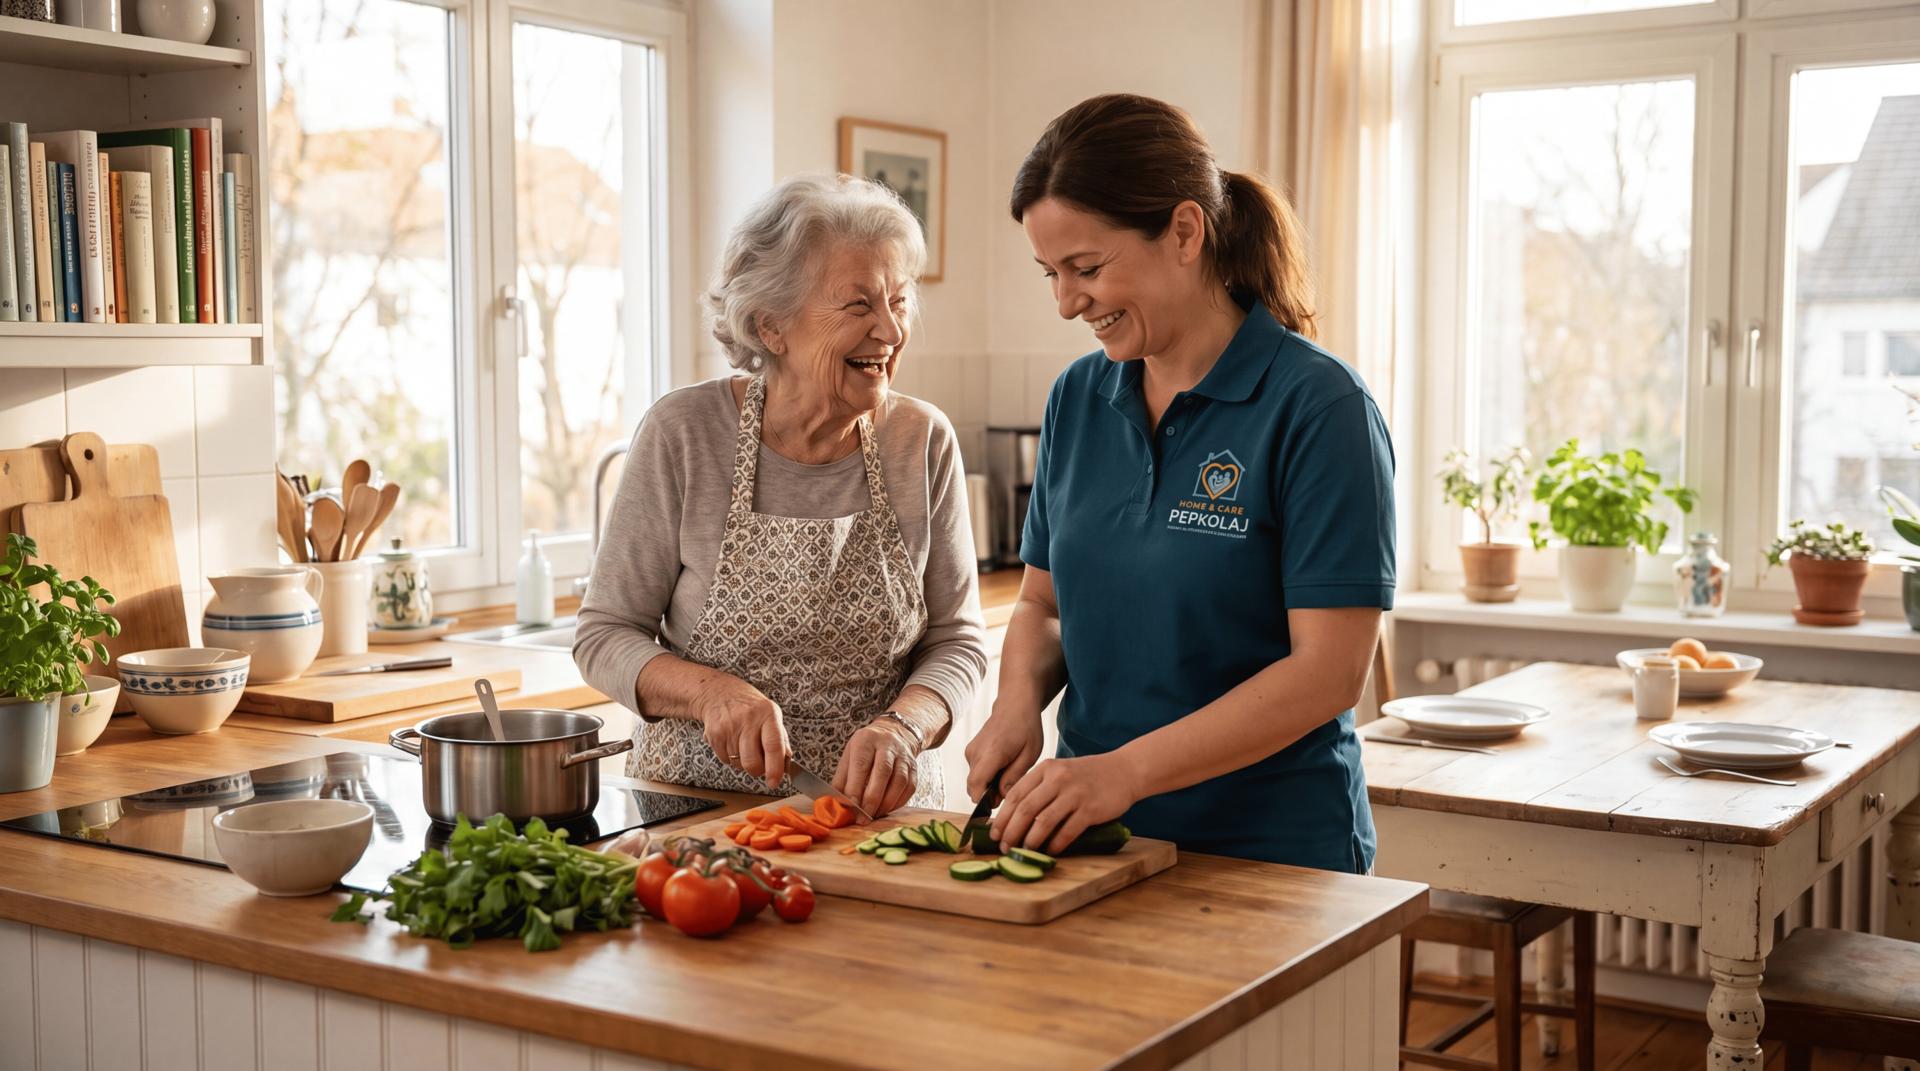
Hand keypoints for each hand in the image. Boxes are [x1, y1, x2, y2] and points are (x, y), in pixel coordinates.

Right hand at [692, 673, 790, 789]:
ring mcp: (728, 727)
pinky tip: (732, 741)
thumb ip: (780, 741)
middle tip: (759, 764)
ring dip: (743, 762)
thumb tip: (786, 766)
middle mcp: (747, 719)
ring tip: (743, 744)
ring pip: (738, 765)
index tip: (775, 781)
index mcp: (767, 714)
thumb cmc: (750, 706)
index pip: (773, 745)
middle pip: (752, 762)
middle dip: (757, 770)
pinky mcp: (713, 735)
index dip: (775, 768)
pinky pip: (725, 760)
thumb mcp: (771, 715)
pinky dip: (730, 757)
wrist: (718, 692)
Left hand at [833, 721, 918, 817]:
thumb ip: (842, 779)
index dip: (856, 787)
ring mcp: (903, 756)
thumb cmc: (867, 748)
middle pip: (883, 772)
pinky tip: (887, 809)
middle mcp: (887, 745)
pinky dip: (898, 802)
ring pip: (899, 781)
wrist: (894, 733)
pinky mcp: (914, 768)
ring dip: (886, 803)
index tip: (851, 807)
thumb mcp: (849, 755)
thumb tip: (835, 803)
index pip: (861, 765)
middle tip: (863, 818)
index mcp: (866, 740)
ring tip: (874, 815)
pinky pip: (909, 787)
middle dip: (872, 799)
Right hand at [962, 703, 1043, 805]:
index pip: (976, 784)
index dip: (982, 801)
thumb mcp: (1029, 755)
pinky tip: (1003, 770)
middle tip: (1009, 795)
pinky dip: (987, 777)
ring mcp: (970, 751)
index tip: (994, 811)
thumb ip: (1014, 777)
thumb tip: (1002, 797)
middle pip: (974, 786)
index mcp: (991, 753)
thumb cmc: (1026, 728)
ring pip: (975, 780)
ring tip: (1009, 778)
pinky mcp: (970, 752)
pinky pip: (976, 772)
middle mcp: (975, 752)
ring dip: (988, 786)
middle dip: (988, 796)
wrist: (1015, 706)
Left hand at [990, 752, 1138, 856]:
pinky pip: (1067, 831)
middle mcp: (1058, 779)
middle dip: (1011, 832)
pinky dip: (1056, 844)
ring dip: (1031, 841)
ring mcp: (1075, 793)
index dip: (1002, 816)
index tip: (995, 833)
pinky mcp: (1090, 809)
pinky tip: (1050, 852)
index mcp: (1046, 769)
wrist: (1125, 771)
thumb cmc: (1088, 775)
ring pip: (1044, 822)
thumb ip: (1039, 788)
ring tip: (1024, 852)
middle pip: (1026, 809)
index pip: (1015, 794)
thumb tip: (1014, 816)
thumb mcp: (1060, 772)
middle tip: (1005, 847)